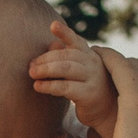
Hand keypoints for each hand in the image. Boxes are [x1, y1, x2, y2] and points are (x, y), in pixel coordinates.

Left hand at [29, 20, 117, 136]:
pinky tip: (38, 86)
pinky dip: (50, 86)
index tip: (52, 25)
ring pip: (66, 69)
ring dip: (46, 70)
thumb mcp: (78, 71)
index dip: (64, 33)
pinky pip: (66, 87)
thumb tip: (51, 44)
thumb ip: (65, 58)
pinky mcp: (89, 94)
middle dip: (46, 59)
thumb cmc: (87, 88)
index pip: (75, 40)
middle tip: (30, 66)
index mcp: (89, 54)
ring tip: (32, 73)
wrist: (107, 111)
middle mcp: (92, 63)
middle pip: (66, 55)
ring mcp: (92, 78)